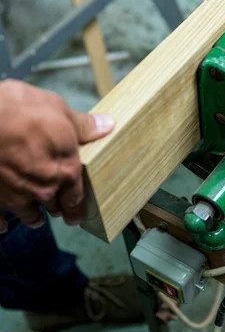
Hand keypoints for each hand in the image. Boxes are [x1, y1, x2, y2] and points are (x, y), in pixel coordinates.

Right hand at [0, 80, 114, 232]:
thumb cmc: (19, 109)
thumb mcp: (58, 109)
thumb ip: (83, 125)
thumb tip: (106, 125)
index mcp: (66, 170)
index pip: (77, 196)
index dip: (77, 205)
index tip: (77, 213)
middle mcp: (43, 189)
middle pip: (55, 206)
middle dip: (57, 205)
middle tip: (58, 207)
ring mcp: (16, 197)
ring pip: (30, 216)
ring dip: (34, 216)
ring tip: (36, 216)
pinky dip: (2, 223)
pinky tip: (3, 223)